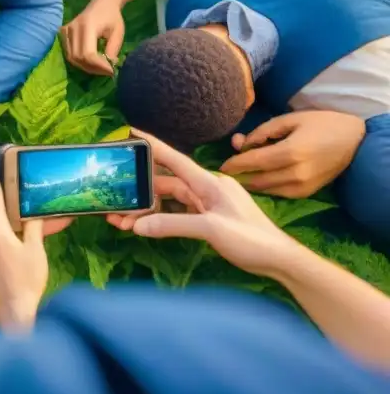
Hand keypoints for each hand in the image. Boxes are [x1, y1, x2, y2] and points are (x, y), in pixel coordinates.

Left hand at [0, 179, 73, 334]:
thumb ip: (32, 225)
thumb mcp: (35, 249)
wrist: (13, 311)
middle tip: (27, 200)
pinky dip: (2, 232)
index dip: (1, 182)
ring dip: (7, 220)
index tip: (11, 174)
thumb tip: (32, 210)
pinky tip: (17, 238)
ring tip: (26, 222)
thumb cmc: (28, 280)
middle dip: (10, 204)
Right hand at [61, 0, 127, 76]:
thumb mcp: (118, 33)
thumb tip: (108, 67)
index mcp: (88, 26)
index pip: (88, 54)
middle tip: (107, 70)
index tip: (111, 71)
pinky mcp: (63, 33)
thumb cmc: (112, 17)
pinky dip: (80, 61)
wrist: (103, 3)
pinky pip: (69, 53)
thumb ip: (112, 50)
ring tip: (100, 67)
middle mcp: (73, 28)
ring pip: (72, 58)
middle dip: (93, 68)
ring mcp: (65, 30)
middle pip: (78, 58)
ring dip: (86, 67)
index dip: (99, 66)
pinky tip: (91, 61)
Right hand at [107, 131, 299, 277]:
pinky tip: (144, 226)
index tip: (132, 133)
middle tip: (114, 202)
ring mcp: (208, 205)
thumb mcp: (211, 230)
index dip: (153, 146)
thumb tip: (138, 226)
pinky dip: (161, 219)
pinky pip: (179, 214)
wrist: (280, 259)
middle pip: (166, 185)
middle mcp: (207, 189)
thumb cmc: (251, 239)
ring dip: (147, 210)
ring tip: (120, 222)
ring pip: (170, 202)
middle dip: (139, 193)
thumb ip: (173, 225)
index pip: (175, 160)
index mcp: (210, 183)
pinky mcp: (209, 219)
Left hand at [220, 110, 364, 198]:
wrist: (355, 139)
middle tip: (226, 169)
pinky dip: (264, 187)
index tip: (218, 166)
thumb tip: (239, 145)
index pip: (251, 162)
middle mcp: (295, 173)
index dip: (232, 165)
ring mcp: (301, 186)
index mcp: (290, 152)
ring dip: (248, 183)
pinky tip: (258, 177)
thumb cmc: (321, 123)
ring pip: (263, 189)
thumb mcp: (288, 120)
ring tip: (239, 173)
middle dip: (237, 175)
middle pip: (254, 179)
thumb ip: (261, 133)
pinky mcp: (305, 193)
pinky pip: (276, 193)